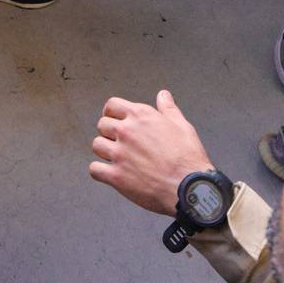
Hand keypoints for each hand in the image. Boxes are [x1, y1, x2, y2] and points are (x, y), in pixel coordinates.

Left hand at [88, 90, 214, 216]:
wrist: (189, 187)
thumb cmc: (188, 158)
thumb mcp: (182, 126)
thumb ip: (168, 109)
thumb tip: (163, 95)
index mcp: (141, 116)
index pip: (112, 105)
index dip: (112, 113)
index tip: (115, 120)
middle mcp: (127, 131)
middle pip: (102, 125)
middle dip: (109, 133)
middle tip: (120, 143)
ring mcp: (119, 154)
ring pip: (97, 145)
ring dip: (105, 151)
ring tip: (118, 159)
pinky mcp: (116, 176)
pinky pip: (94, 169)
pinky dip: (100, 171)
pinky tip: (110, 173)